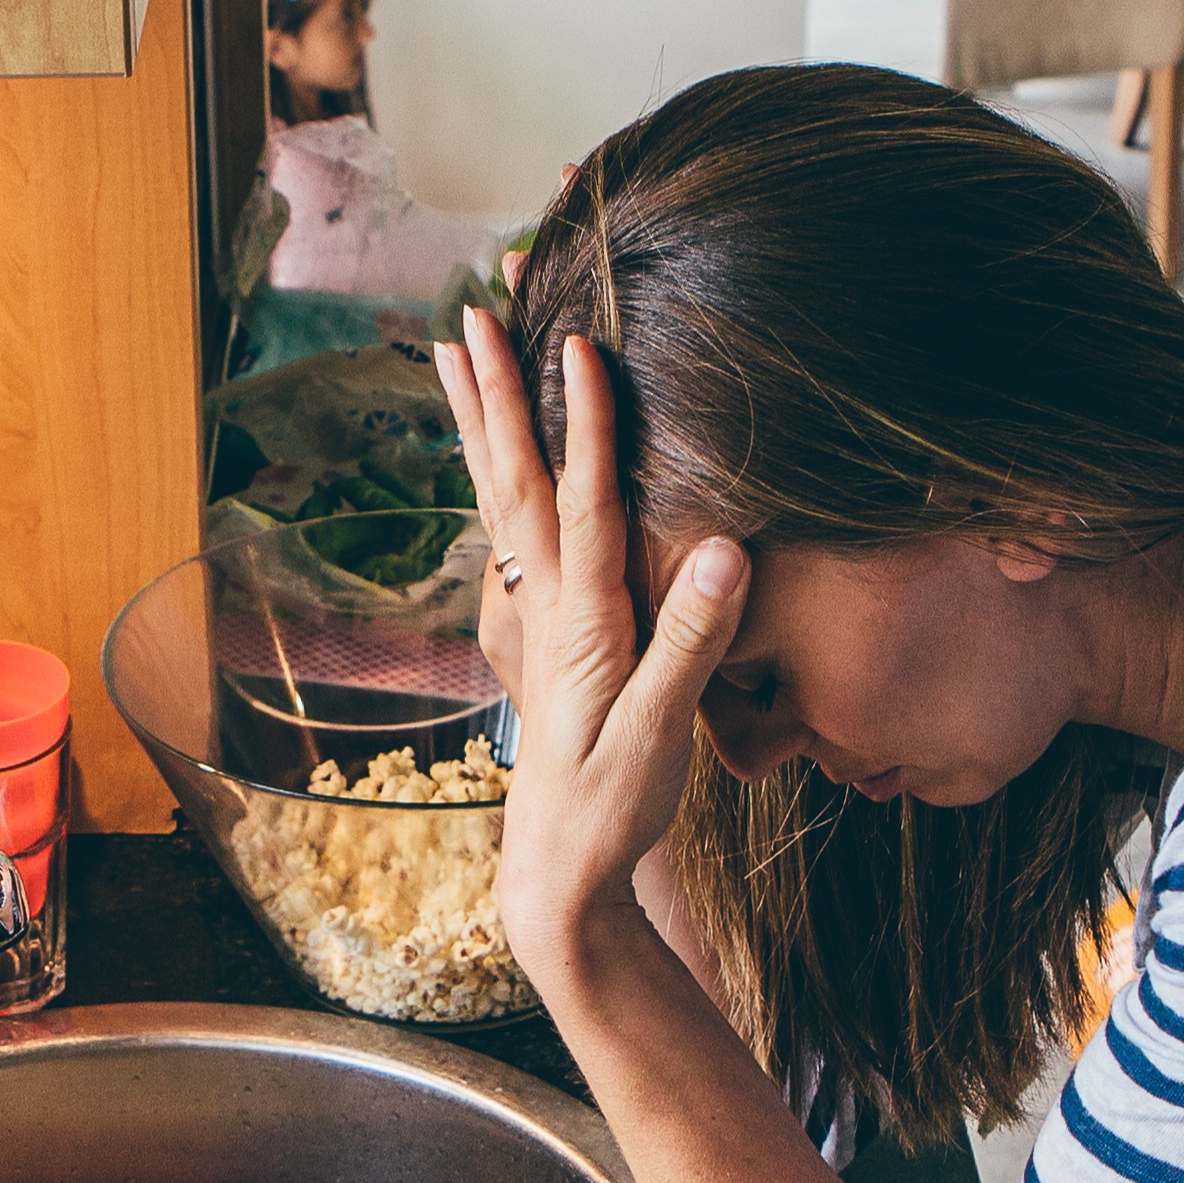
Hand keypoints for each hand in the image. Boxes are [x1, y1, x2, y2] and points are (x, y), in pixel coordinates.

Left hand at [433, 308, 747, 979]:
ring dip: (479, 420)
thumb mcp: (663, 732)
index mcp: (582, 619)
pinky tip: (488, 453)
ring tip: (454, 352)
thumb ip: (693, 640)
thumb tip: (729, 547)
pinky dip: (496, 475)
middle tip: (472, 311)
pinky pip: (511, 532)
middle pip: (513, 478)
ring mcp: (537, 615)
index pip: (582, 500)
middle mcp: (549, 604)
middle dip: (497, 391)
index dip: (583, 422)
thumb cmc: (614, 807)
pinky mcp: (541, 633)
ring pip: (499, 496)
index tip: (577, 344)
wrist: (561, 871)